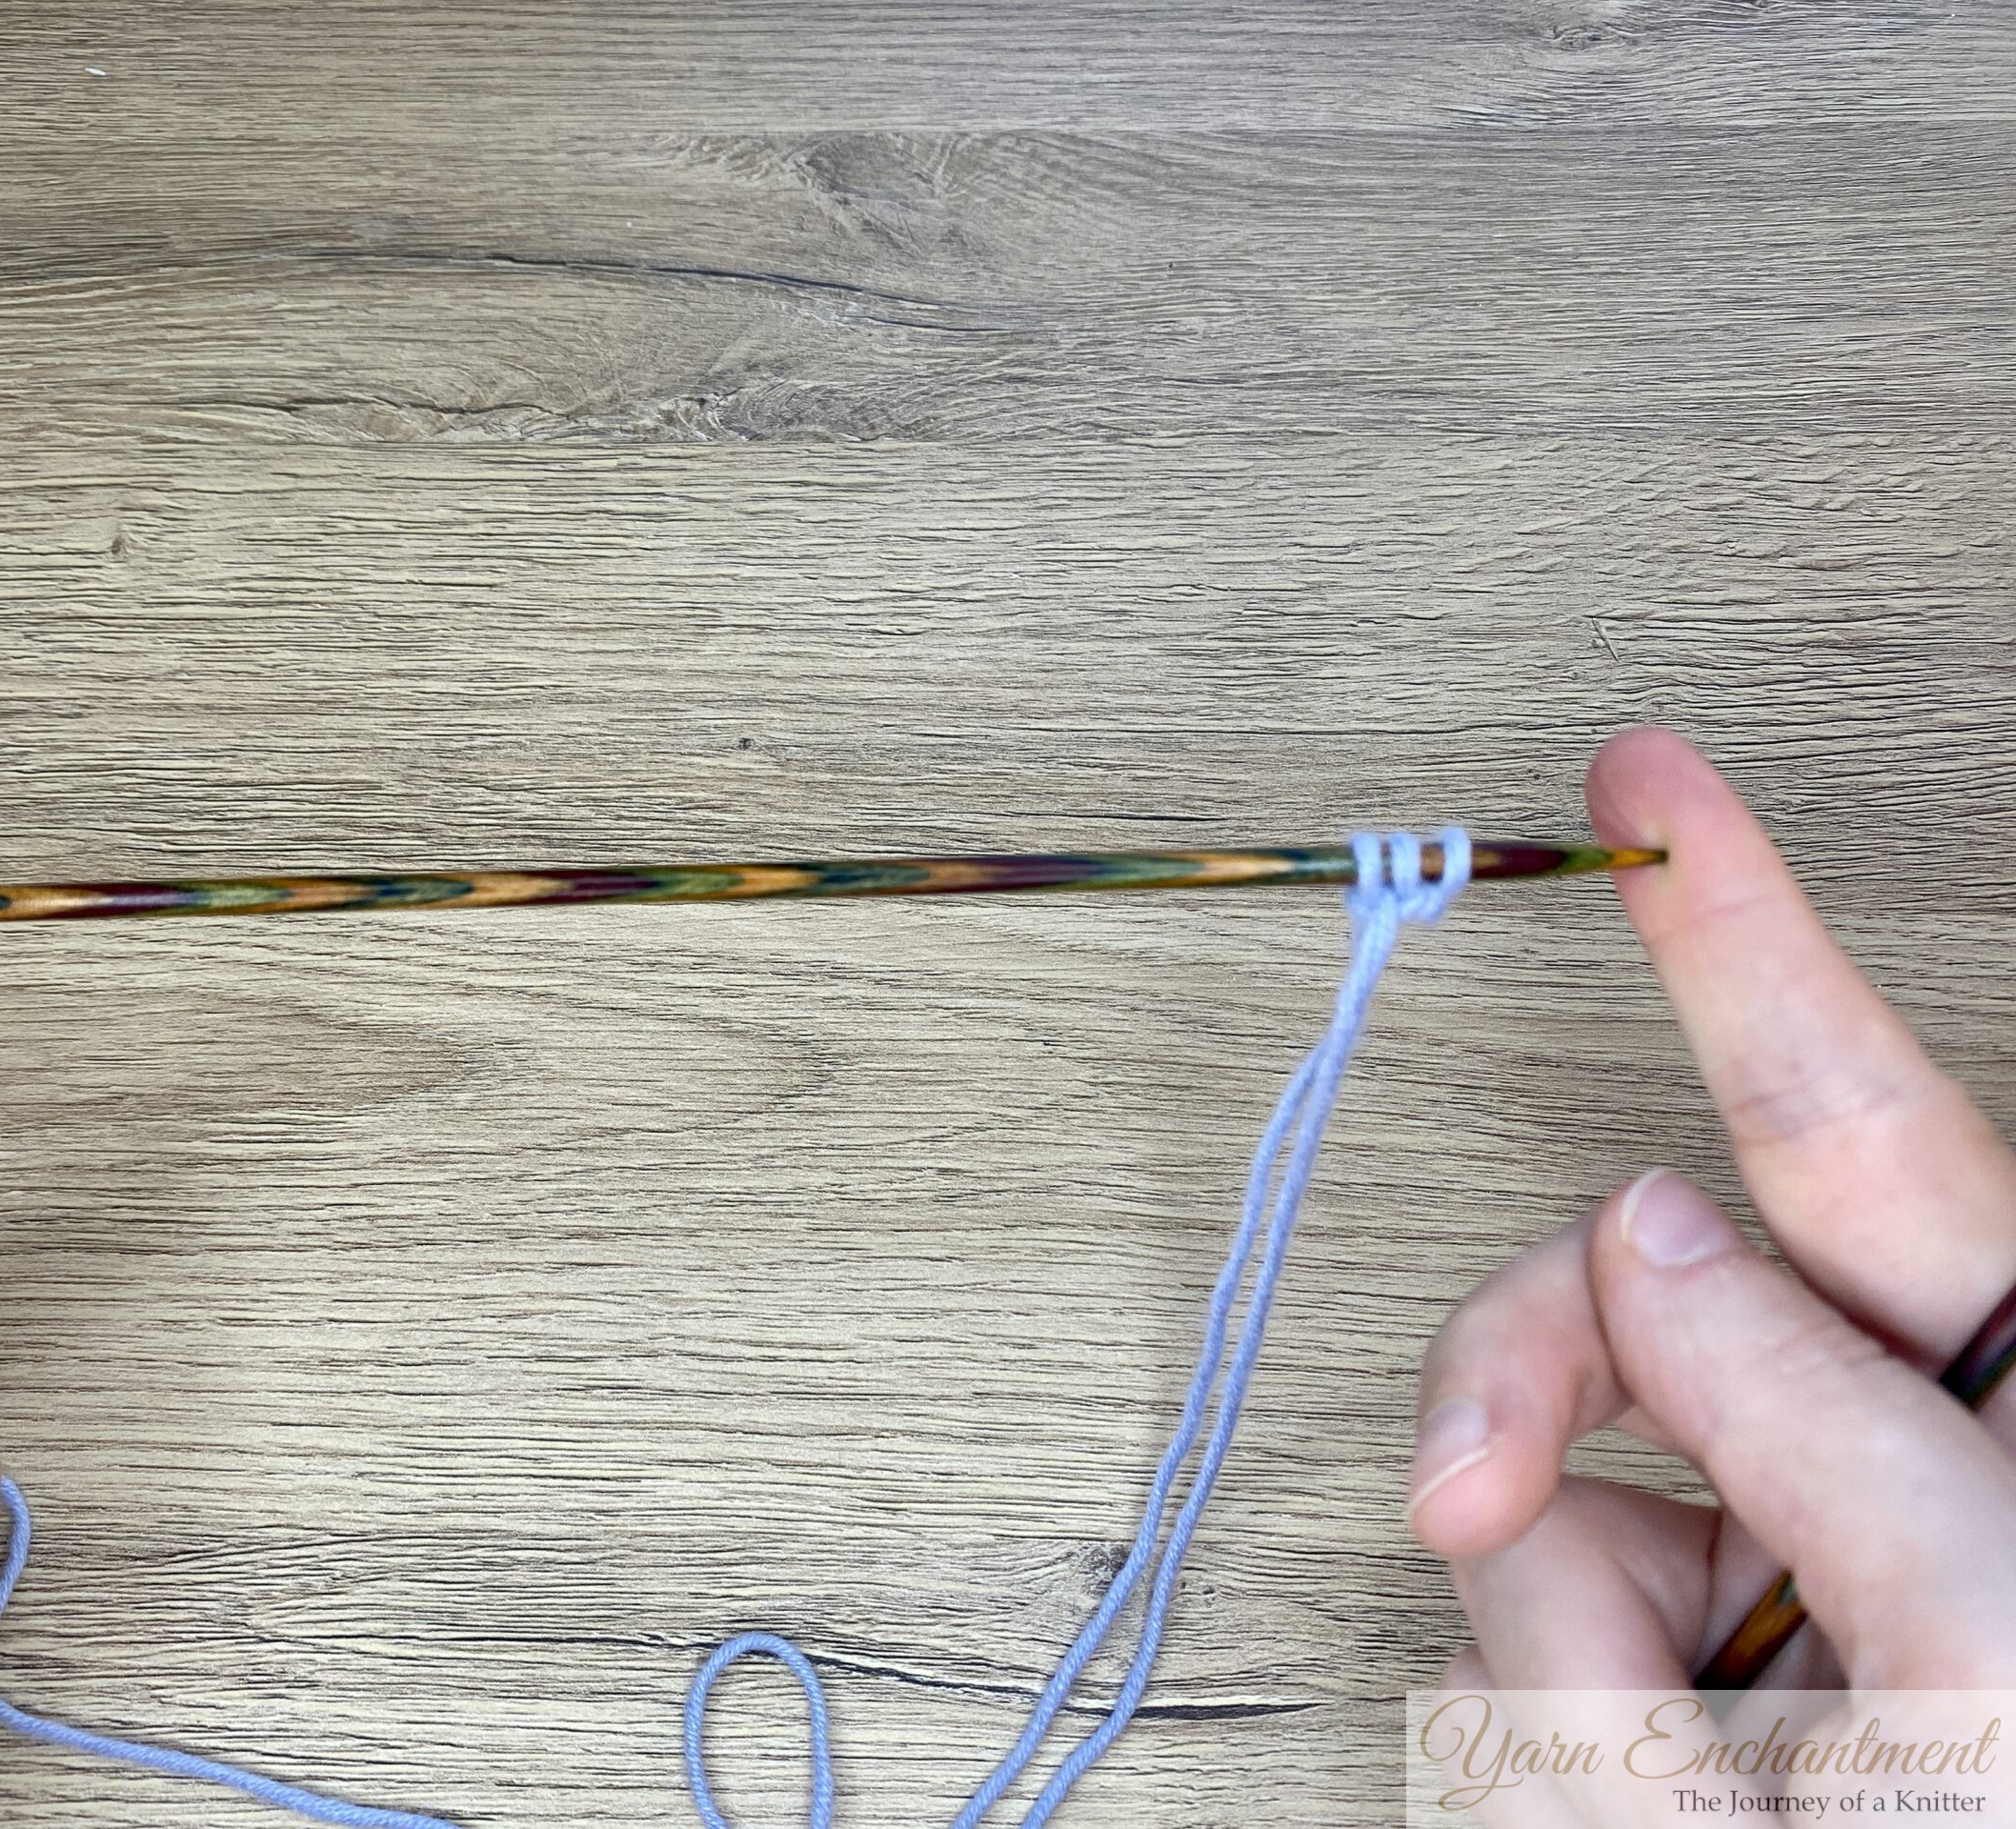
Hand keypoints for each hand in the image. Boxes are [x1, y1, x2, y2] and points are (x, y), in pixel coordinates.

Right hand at [1406, 728, 2015, 1699]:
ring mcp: (1780, 1561)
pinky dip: (1561, 1749)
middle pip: (1623, 1289)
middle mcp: (1887, 1445)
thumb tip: (1646, 1234)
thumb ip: (1811, 1413)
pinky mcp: (1689, 1680)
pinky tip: (1668, 1811)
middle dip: (1522, 1379)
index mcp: (2007, 1393)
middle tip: (1461, 1490)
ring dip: (1567, 1656)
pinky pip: (1528, 1646)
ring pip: (1543, 1503)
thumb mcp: (1977, 1648)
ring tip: (1704, 1795)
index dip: (1731, 931)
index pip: (1847, 1112)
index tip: (1644, 788)